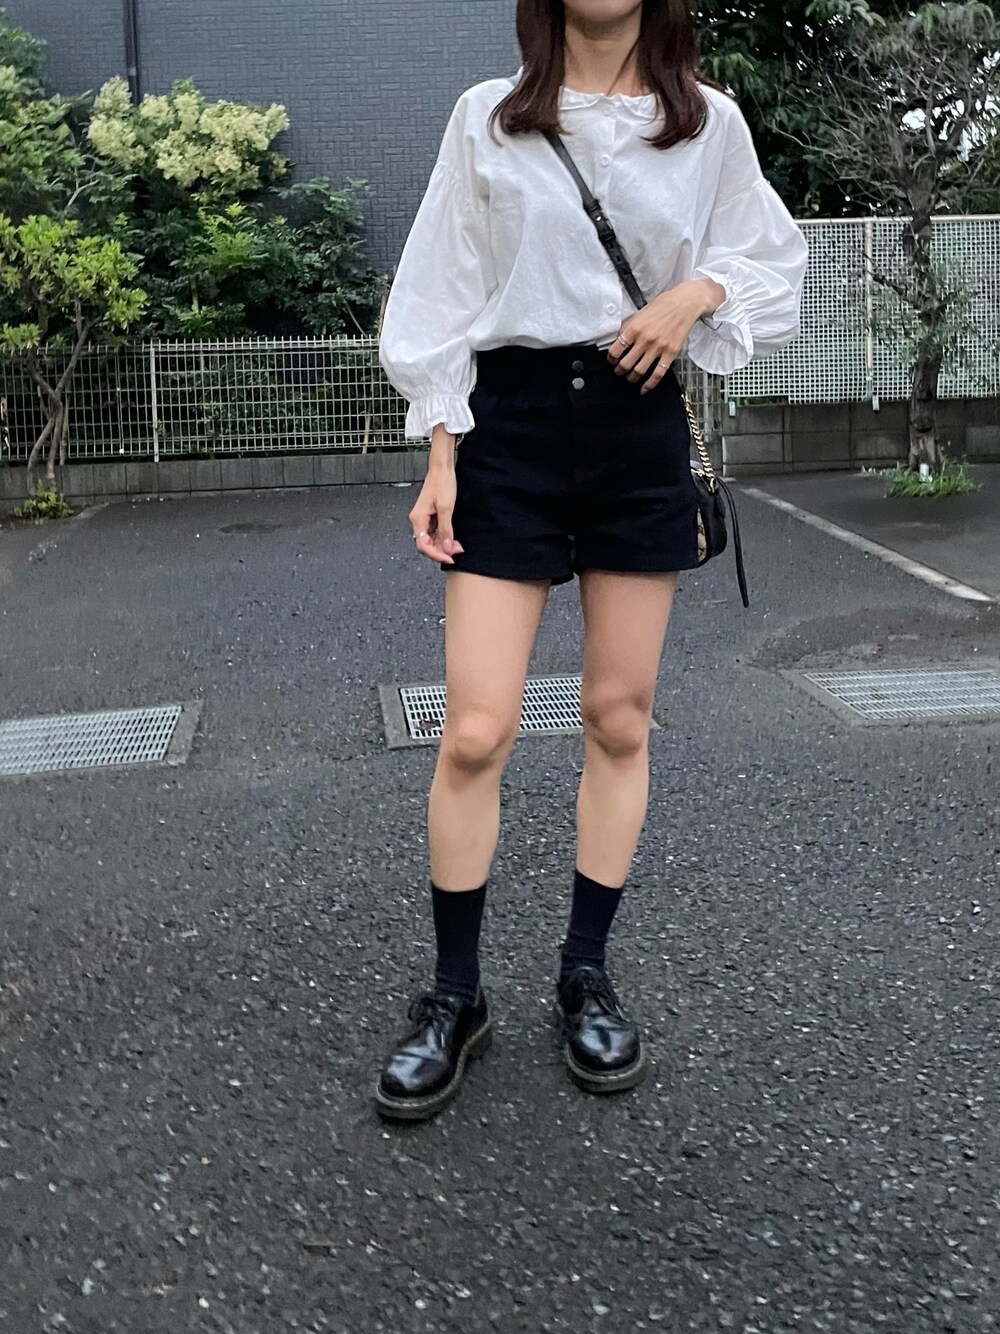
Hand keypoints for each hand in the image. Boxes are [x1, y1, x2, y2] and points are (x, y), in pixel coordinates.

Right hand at [409, 465, 463, 564]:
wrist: (442, 470)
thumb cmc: (441, 483)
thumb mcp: (446, 508)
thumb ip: (445, 529)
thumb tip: (447, 546)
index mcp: (418, 519)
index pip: (423, 545)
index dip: (436, 554)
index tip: (448, 558)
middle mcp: (418, 520)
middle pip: (426, 544)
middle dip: (441, 551)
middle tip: (455, 554)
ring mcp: (424, 519)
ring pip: (431, 540)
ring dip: (443, 546)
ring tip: (457, 547)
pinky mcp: (430, 517)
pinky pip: (435, 533)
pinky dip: (444, 538)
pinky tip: (453, 540)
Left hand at [609, 278, 725, 393]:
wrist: (686, 302)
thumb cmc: (664, 304)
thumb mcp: (641, 312)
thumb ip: (629, 326)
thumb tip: (619, 338)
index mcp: (634, 328)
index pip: (615, 349)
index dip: (611, 358)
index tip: (612, 360)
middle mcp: (645, 339)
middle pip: (625, 364)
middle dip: (619, 371)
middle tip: (619, 372)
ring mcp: (658, 347)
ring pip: (639, 371)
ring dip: (631, 378)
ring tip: (629, 378)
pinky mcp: (670, 353)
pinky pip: (657, 374)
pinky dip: (649, 384)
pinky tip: (644, 388)